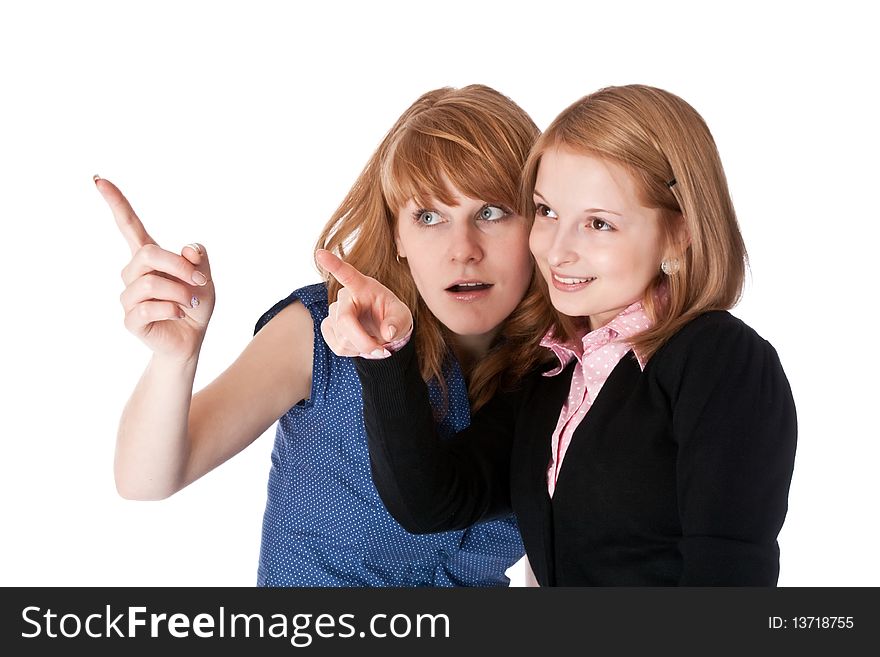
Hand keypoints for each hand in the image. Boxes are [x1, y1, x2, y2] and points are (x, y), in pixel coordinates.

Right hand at [97, 176, 215, 360]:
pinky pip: (149, 308)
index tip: (99, 180)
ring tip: (191, 303)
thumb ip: (198, 258)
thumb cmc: (195, 304)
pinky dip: (173, 310)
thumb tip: (188, 250)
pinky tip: (180, 315)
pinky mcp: (130, 319)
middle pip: (148, 254)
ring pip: (150, 282)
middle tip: (201, 281)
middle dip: (180, 266)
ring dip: (180, 292)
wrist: (192, 339)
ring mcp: (129, 297)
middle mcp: (133, 273)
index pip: (129, 226)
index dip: (116, 203)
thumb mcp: (204, 276)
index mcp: (149, 257)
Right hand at [316, 249, 412, 357]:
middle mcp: (345, 297)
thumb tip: (387, 332)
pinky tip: (360, 343)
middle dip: (363, 341)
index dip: (333, 265)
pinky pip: (338, 346)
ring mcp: (333, 312)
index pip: (347, 274)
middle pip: (344, 321)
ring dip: (361, 347)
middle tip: (382, 352)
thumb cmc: (392, 316)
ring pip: (342, 338)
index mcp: (363, 286)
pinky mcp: (328, 327)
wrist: (383, 329)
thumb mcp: (402, 317)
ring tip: (373, 340)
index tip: (320, 254)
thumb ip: (397, 322)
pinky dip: (353, 351)